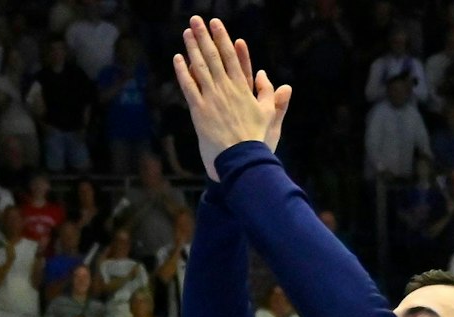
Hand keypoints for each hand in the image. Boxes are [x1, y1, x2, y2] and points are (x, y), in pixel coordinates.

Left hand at [173, 17, 291, 181]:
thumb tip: (275, 80)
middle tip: (197, 20)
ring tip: (187, 32)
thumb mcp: (269, 115)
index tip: (218, 26)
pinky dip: (183, 72)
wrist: (241, 159)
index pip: (233, 58)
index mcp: (244, 88)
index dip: (225, 40)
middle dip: (206, 37)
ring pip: (201, 67)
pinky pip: (189, 87)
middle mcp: (227, 89)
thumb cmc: (256, 139)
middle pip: (215, 57)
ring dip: (193, 48)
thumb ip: (271, 96)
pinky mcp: (199, 111)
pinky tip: (178, 58)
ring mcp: (212, 98)